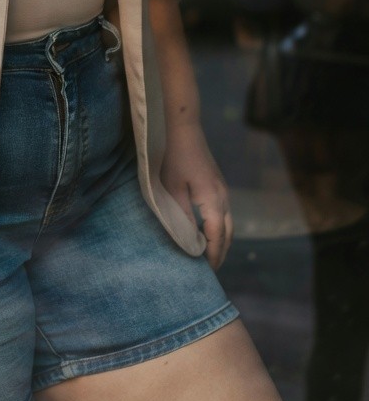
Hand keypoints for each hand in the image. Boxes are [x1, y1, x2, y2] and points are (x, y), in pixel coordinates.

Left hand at [160, 122, 232, 269]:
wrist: (184, 129)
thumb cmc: (174, 158)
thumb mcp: (172, 190)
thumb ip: (180, 217)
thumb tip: (187, 241)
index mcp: (213, 202)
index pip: (217, 237)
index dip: (213, 255)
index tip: (207, 271)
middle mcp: (223, 198)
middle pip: (228, 233)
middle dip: (220, 251)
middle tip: (210, 268)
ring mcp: (223, 190)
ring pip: (228, 222)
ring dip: (220, 239)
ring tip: (208, 253)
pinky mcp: (218, 184)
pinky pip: (223, 212)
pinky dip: (219, 227)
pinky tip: (206, 230)